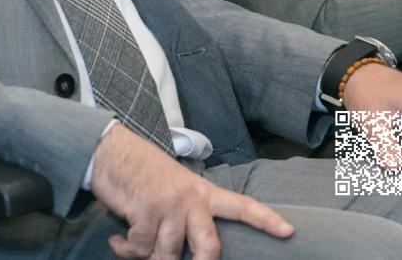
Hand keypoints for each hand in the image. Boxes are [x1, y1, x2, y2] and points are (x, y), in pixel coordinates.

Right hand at [90, 124, 292, 259]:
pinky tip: (119, 239)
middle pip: (210, 247)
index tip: (288, 232)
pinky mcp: (147, 211)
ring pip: (166, 256)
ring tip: (134, 242)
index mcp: (204, 192)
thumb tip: (193, 251)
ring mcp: (170, 205)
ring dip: (145, 256)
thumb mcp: (177, 187)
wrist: (113, 152)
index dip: (266, 221)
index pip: (242, 206)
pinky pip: (140, 249)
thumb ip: (191, 213)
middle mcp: (192, 199)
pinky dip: (126, 250)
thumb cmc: (145, 174)